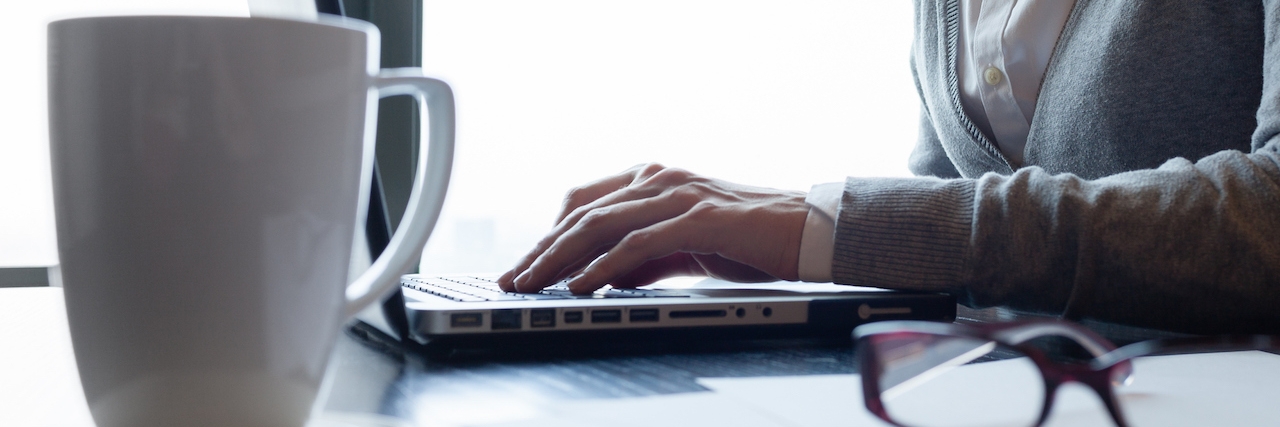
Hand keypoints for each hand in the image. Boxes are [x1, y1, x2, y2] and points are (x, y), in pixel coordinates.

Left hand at [497, 163, 808, 293]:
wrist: (813, 232)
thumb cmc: (755, 240)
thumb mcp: (688, 246)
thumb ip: (648, 255)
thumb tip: (606, 275)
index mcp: (656, 180)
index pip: (585, 202)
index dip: (549, 234)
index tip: (525, 264)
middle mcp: (661, 179)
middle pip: (582, 211)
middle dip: (541, 248)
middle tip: (512, 277)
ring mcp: (679, 196)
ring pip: (601, 223)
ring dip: (560, 257)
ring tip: (533, 284)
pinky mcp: (699, 219)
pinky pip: (637, 244)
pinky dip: (603, 265)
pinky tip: (581, 285)